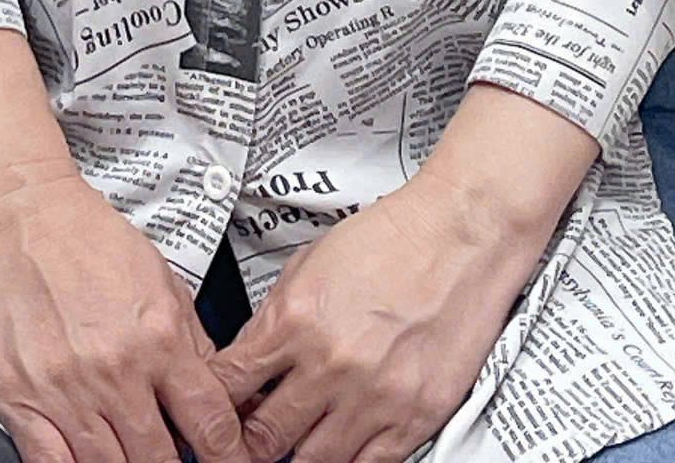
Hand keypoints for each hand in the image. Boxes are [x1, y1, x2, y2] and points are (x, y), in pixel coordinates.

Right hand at [0, 162, 248, 462]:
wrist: (16, 210)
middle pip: (159, 459)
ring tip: (132, 453)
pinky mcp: (19, 400)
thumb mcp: (158, 275)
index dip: (227, 454)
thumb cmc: (82, 234)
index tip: (230, 462)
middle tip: (174, 458)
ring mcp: (66, 391)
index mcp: (158, 335)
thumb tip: (212, 389)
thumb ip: (189, 337)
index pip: (210, 421)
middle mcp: (115, 369)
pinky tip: (88, 460)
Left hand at [204, 179, 538, 462]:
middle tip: (249, 442)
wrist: (459, 234)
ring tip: (294, 444)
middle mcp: (330, 364)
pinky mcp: (414, 417)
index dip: (216, 407)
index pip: (230, 386)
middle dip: (249, 443)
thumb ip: (275, 315)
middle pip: (265, 436)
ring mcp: (373, 397)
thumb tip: (249, 360)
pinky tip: (339, 449)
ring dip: (296, 457)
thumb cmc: (391, 239)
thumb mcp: (309, 262)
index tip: (215, 415)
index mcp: (296, 319)